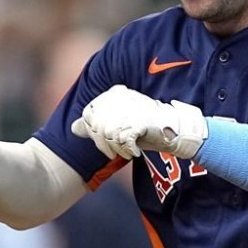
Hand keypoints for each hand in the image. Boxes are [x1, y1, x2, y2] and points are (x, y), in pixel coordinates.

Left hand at [70, 85, 206, 159]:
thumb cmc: (145, 128)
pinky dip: (128, 150)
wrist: (174, 130)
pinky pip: (123, 139)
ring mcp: (130, 107)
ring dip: (117, 149)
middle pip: (97, 126)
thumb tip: (73, 128)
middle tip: (116, 152)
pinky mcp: (140, 119)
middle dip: (104, 145)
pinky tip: (135, 152)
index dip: (94, 133)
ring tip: (127, 152)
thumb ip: (97, 125)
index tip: (108, 142)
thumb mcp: (118, 125)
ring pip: (108, 134)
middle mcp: (120, 97)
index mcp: (113, 94)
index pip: (88, 114)